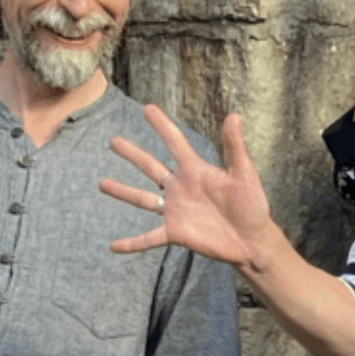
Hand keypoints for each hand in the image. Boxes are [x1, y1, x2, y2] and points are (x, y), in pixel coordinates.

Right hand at [104, 105, 283, 270]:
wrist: (253, 239)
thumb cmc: (252, 205)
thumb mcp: (244, 173)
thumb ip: (235, 147)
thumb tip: (234, 116)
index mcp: (196, 170)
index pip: (175, 142)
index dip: (161, 125)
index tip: (147, 108)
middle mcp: (181, 187)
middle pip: (150, 166)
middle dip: (132, 154)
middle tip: (113, 142)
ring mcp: (176, 210)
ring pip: (143, 199)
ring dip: (122, 191)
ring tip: (102, 184)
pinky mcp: (176, 232)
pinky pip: (149, 238)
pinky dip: (132, 243)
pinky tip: (114, 246)